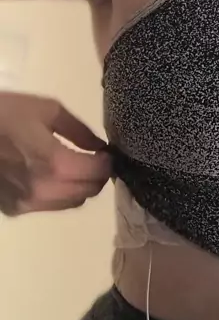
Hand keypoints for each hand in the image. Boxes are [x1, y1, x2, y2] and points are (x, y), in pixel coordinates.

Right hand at [0, 92, 110, 215]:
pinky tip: (46, 175)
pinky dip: (56, 193)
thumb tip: (100, 147)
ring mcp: (26, 204)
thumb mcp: (45, 109)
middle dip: (96, 175)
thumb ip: (79, 130)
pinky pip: (48, 206)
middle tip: (92, 159)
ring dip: (78, 187)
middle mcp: (44, 190)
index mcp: (55, 163)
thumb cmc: (2, 113)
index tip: (105, 152)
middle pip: (88, 192)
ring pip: (70, 203)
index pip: (98, 172)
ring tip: (71, 166)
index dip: (107, 161)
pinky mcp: (13, 210)